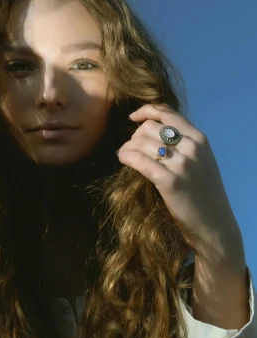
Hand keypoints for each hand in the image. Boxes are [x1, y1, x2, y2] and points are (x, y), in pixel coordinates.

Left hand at [116, 103, 244, 265]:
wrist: (214, 226)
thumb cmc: (204, 193)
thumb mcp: (201, 160)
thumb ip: (184, 142)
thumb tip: (151, 127)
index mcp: (199, 139)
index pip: (167, 113)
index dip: (145, 111)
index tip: (133, 117)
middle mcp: (192, 148)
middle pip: (149, 127)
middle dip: (134, 135)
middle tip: (130, 147)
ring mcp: (182, 164)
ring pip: (141, 142)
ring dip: (127, 147)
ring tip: (123, 154)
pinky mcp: (170, 182)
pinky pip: (139, 160)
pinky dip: (126, 156)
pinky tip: (122, 159)